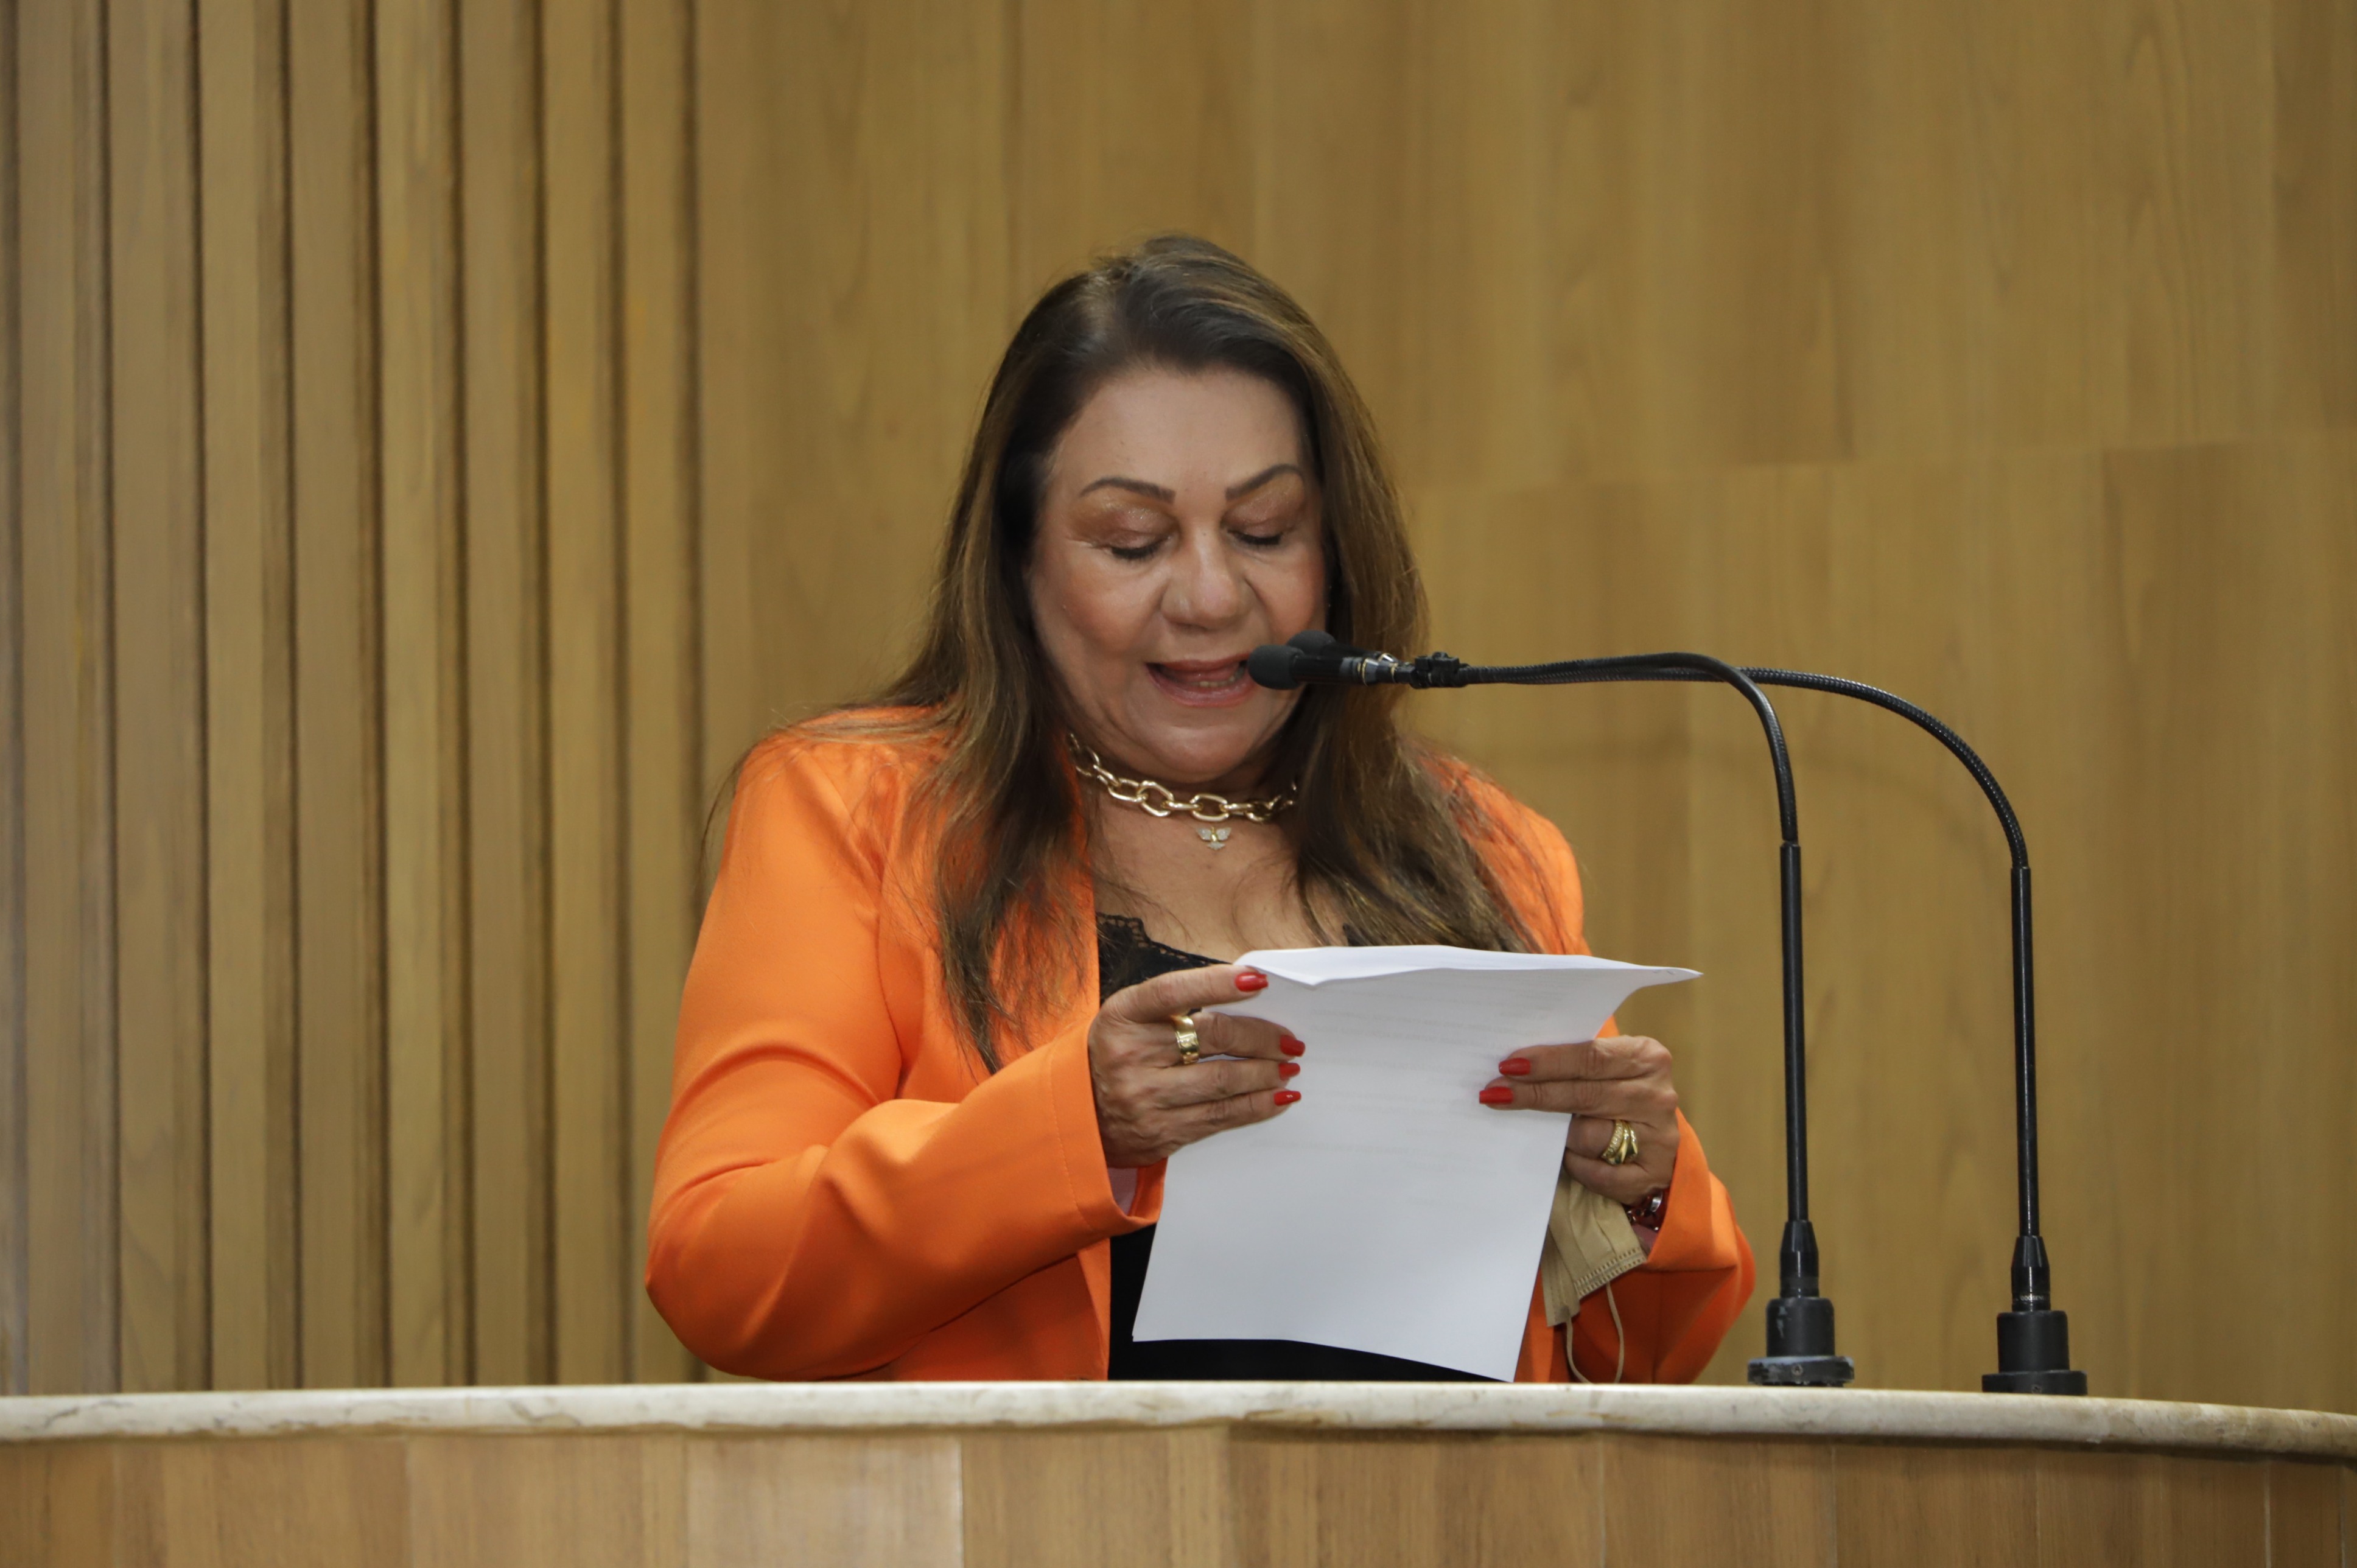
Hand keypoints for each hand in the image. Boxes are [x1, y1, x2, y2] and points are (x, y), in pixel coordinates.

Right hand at [1090, 964, 1304, 1167]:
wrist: (1076, 1114)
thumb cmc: (1117, 1054)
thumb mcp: (1130, 1019)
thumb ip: (1176, 1006)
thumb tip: (1247, 994)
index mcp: (1122, 1016)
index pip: (1174, 991)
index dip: (1219, 983)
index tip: (1259, 981)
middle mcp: (1130, 1055)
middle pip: (1211, 1037)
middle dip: (1260, 1037)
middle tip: (1289, 1040)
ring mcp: (1144, 1098)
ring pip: (1222, 1082)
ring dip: (1265, 1074)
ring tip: (1289, 1067)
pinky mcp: (1160, 1133)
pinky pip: (1220, 1118)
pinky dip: (1256, 1106)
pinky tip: (1277, 1098)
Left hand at [1478, 1035, 1679, 1206]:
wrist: (1654, 1138)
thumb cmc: (1617, 1092)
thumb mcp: (1607, 1068)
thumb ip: (1575, 1063)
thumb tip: (1515, 1065)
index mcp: (1647, 1057)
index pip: (1591, 1057)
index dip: (1548, 1062)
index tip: (1509, 1065)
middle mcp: (1657, 1095)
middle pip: (1585, 1095)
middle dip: (1535, 1094)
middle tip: (1495, 1092)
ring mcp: (1659, 1136)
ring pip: (1589, 1136)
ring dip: (1561, 1136)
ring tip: (1550, 1132)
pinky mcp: (1653, 1173)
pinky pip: (1599, 1173)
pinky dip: (1578, 1166)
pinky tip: (1568, 1158)